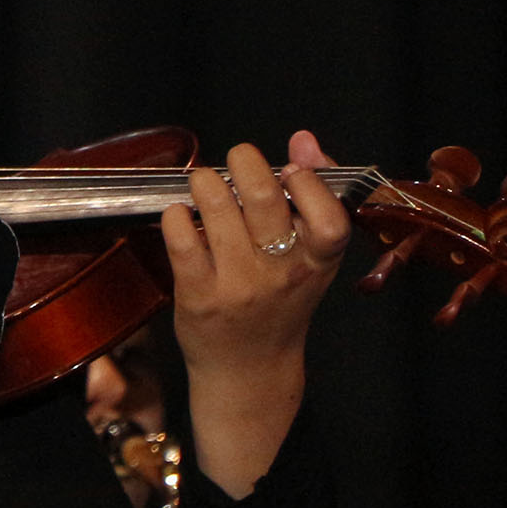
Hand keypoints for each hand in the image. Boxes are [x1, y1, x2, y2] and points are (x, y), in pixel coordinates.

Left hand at [165, 131, 351, 498]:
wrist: (249, 368)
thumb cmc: (282, 300)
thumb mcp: (313, 257)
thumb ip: (314, 197)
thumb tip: (304, 140)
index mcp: (318, 262)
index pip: (329, 220)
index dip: (309, 184)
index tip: (290, 168)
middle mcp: (281, 274)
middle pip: (264, 203)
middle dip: (246, 164)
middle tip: (237, 158)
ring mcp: (238, 285)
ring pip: (218, 211)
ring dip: (206, 182)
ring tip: (204, 181)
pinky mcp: (198, 295)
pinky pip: (182, 240)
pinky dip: (177, 215)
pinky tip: (181, 213)